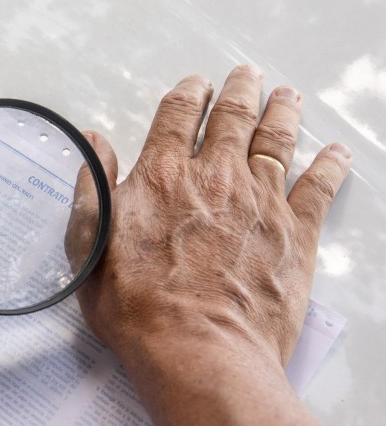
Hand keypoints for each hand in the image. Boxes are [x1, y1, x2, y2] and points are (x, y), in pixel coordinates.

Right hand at [73, 65, 351, 368]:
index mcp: (163, 176)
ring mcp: (260, 200)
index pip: (178, 115)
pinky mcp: (295, 232)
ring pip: (276, 139)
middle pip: (232, 116)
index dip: (188, 94)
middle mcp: (214, 176)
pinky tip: (335, 151)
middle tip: (247, 75)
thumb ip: (92, 190)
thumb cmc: (138, 307)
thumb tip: (94, 142)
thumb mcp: (89, 249)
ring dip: (282, 112)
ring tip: (287, 95)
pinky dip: (329, 164)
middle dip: (240, 90)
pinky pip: (320, 186)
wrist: (199, 350)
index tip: (195, 85)